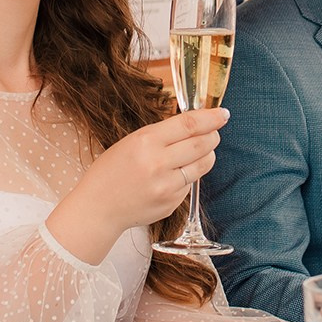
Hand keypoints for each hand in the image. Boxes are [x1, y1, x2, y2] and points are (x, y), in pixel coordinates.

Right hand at [49, 107, 226, 258]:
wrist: (98, 208)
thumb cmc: (112, 171)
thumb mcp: (131, 142)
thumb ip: (162, 134)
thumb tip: (196, 124)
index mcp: (145, 142)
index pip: (189, 124)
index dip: (211, 117)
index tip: (223, 114)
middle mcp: (158, 163)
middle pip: (202, 143)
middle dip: (213, 136)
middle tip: (214, 133)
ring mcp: (166, 186)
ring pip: (203, 164)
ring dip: (207, 154)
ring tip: (199, 151)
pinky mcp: (171, 203)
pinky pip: (191, 184)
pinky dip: (189, 175)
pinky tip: (174, 175)